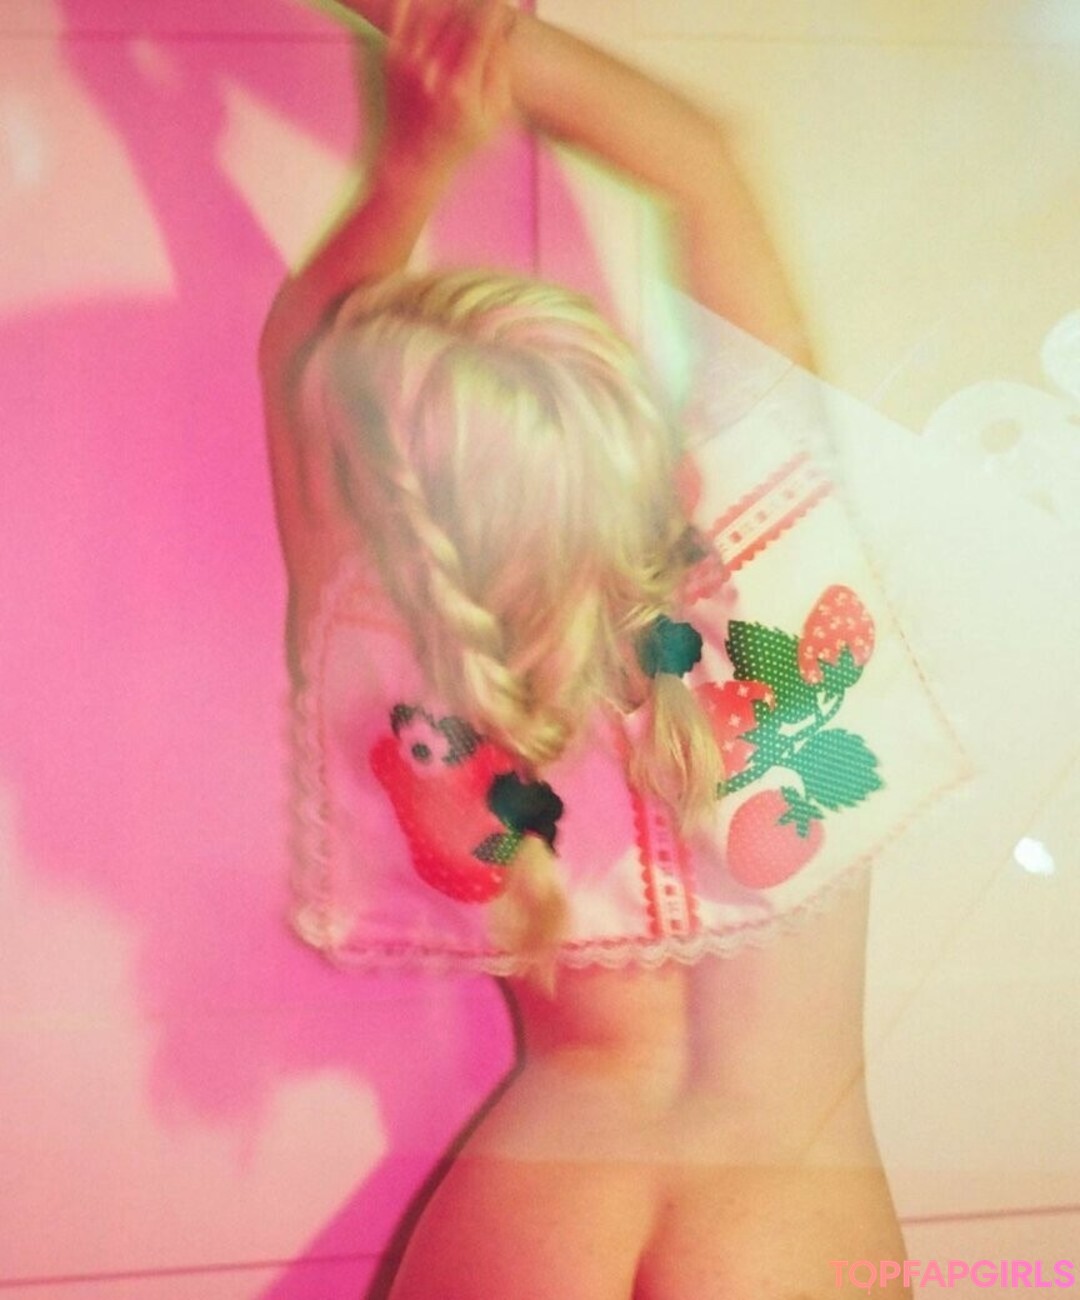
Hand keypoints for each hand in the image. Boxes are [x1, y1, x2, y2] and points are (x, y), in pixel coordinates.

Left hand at [380, 0, 514, 180]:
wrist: (411, 160)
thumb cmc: (458, 141)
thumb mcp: (492, 117)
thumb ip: (500, 73)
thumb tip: (501, 32)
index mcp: (461, 88)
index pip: (481, 30)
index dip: (494, 9)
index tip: (502, 4)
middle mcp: (432, 71)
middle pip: (458, 16)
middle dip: (475, 8)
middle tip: (485, 11)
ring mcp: (408, 62)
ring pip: (434, 11)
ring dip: (452, 6)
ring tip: (462, 16)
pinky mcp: (392, 57)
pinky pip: (402, 14)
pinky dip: (413, 1)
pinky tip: (432, 3)